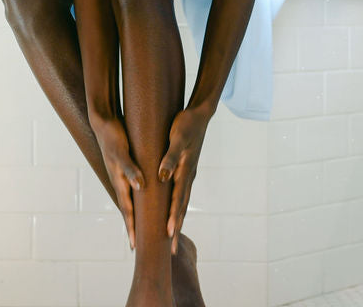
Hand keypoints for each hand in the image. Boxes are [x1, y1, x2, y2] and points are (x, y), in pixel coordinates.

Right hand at [89, 113, 144, 249]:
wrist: (103, 121)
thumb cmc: (113, 135)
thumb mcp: (122, 152)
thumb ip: (130, 169)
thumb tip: (140, 187)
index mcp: (119, 180)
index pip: (127, 209)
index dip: (132, 227)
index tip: (135, 245)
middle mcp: (120, 181)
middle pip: (128, 209)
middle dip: (133, 227)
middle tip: (137, 244)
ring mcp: (121, 175)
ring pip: (129, 200)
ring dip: (135, 214)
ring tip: (139, 228)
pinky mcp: (124, 168)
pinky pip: (131, 189)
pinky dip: (136, 199)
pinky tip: (141, 200)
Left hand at [158, 106, 211, 254]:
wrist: (200, 114)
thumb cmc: (186, 125)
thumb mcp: (177, 139)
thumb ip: (170, 158)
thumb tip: (162, 177)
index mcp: (185, 171)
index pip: (178, 200)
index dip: (173, 218)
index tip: (169, 234)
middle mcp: (188, 176)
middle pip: (182, 207)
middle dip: (176, 227)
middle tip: (172, 248)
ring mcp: (188, 174)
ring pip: (183, 202)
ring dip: (178, 219)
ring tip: (173, 236)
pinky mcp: (186, 169)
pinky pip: (181, 193)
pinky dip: (178, 206)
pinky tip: (174, 211)